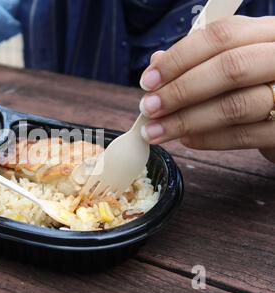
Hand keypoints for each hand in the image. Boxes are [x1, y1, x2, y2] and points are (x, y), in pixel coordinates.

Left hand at [138, 16, 274, 162]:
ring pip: (234, 106)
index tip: (148, 81)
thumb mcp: (233, 61)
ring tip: (156, 131)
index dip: (178, 59)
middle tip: (148, 108)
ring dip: (186, 121)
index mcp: (266, 34)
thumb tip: (156, 62)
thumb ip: (199, 60)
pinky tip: (185, 140)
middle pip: (230, 68)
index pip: (220, 36)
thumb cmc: (254, 84)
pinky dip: (208, 139)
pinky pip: (243, 136)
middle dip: (180, 90)